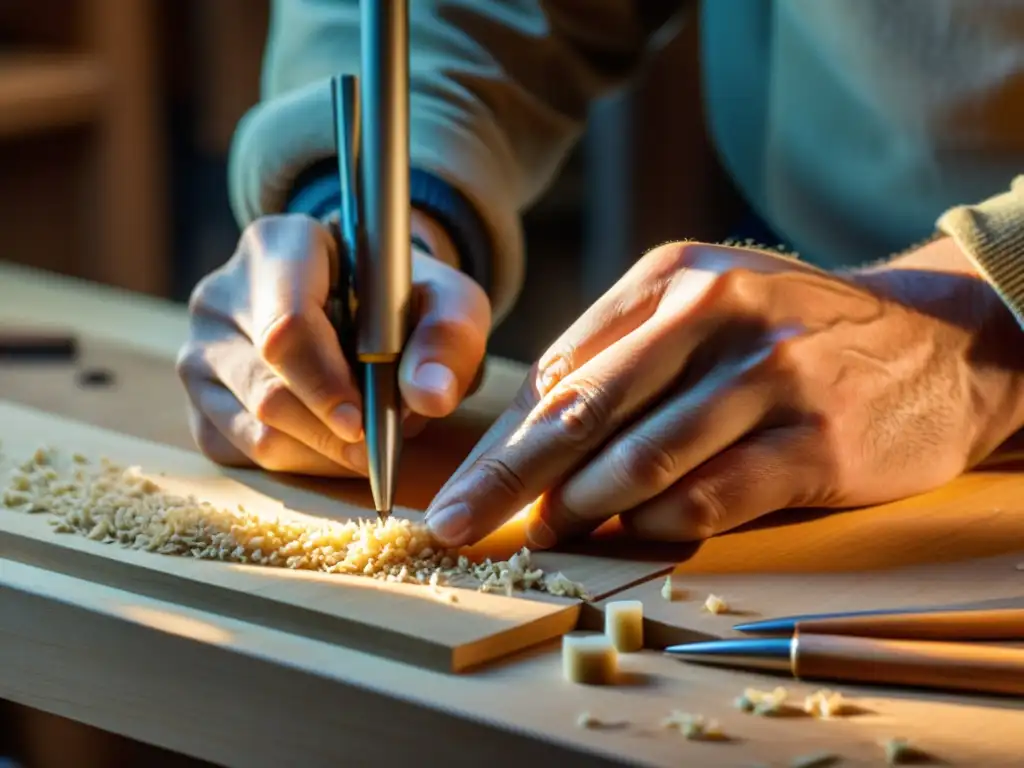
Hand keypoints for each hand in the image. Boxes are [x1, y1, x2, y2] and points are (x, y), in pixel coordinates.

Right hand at [178, 211, 489, 475]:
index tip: (364, 421)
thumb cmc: (405, 301)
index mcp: (278, 247)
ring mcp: (200, 351)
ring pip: (255, 430)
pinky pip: (244, 455)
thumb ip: (448, 339)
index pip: (286, 326)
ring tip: (365, 438)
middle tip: (380, 445)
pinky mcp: (200, 403)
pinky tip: (333, 443)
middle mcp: (222, 295)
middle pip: (268, 389)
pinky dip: (301, 464)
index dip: (325, 383)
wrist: (367, 308)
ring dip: (322, 453)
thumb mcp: (449, 302)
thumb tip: (429, 396)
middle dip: (332, 432)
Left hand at [425, 238, 1023, 546]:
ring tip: (549, 533)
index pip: (560, 369)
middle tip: (456, 526)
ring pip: (640, 458)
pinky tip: (637, 531)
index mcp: (671, 278)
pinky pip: (710, 497)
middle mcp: (715, 315)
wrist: (931, 340)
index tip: (464, 488)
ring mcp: (770, 375)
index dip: (503, 438)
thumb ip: (621, 356)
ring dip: (580, 507)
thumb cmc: (790, 331)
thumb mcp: (705, 305)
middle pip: (582, 412)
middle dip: (507, 479)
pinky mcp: (815, 440)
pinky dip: (659, 524)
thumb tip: (532, 434)